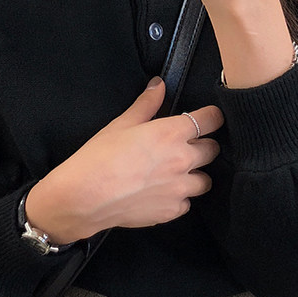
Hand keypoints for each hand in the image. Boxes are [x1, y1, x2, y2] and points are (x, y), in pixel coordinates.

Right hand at [31, 79, 223, 240]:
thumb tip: (158, 85)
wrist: (84, 197)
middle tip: (185, 147)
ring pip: (205, 181)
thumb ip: (146, 104)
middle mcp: (183, 160)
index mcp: (172, 133)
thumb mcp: (121, 124)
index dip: (211, 117)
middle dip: (203, 146)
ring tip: (176, 174)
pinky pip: (187, 203)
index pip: (211, 120)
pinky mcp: (172, 211)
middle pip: (213, 150)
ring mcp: (180, 189)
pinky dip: (179, 199)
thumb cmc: (98, 158)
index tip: (207, 119)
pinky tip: (162, 194)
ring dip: (195, 175)